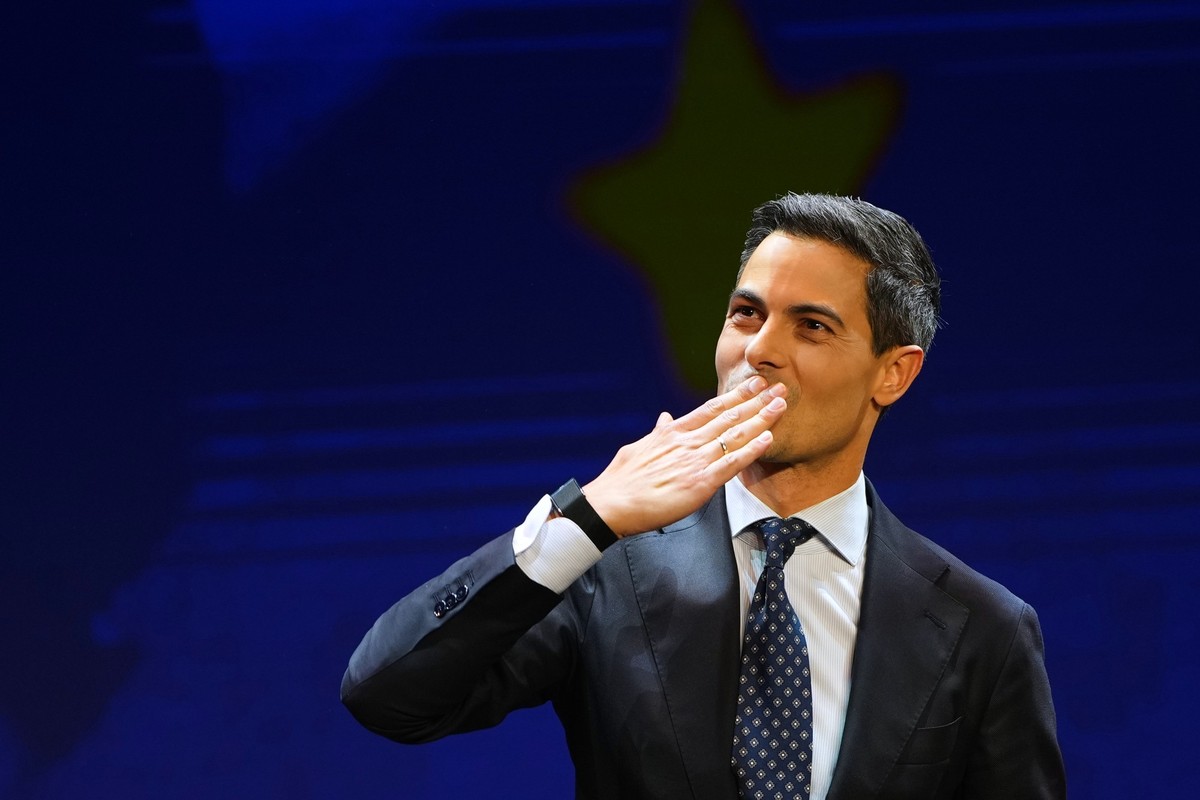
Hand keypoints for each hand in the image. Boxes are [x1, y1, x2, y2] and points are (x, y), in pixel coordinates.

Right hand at [582, 376, 786, 536]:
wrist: (611, 503)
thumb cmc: (620, 481)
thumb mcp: (637, 448)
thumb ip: (657, 433)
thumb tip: (665, 418)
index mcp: (672, 433)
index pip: (710, 409)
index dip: (735, 396)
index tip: (753, 385)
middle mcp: (687, 442)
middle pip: (728, 417)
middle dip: (756, 402)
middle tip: (779, 388)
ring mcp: (694, 461)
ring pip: (734, 435)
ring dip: (761, 419)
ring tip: (781, 405)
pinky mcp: (699, 483)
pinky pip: (731, 464)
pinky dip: (751, 450)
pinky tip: (767, 439)